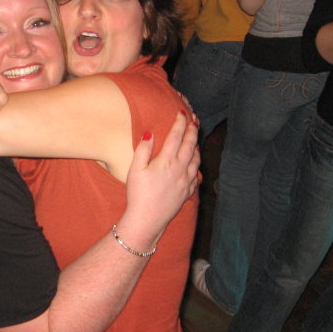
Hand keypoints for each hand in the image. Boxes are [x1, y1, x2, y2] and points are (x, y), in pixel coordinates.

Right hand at [123, 111, 199, 244]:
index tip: (182, 112)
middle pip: (190, 144)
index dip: (180, 122)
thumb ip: (143, 149)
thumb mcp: (135, 170)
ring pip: (197, 158)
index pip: (176, 135)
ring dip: (197, 145)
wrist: (147, 219)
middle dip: (193, 129)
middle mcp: (180, 168)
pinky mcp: (187, 191)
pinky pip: (197, 173)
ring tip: (195, 137)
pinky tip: (195, 162)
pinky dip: (197, 163)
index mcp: (167, 161)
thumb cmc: (138, 194)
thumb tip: (150, 132)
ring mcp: (186, 181)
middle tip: (194, 118)